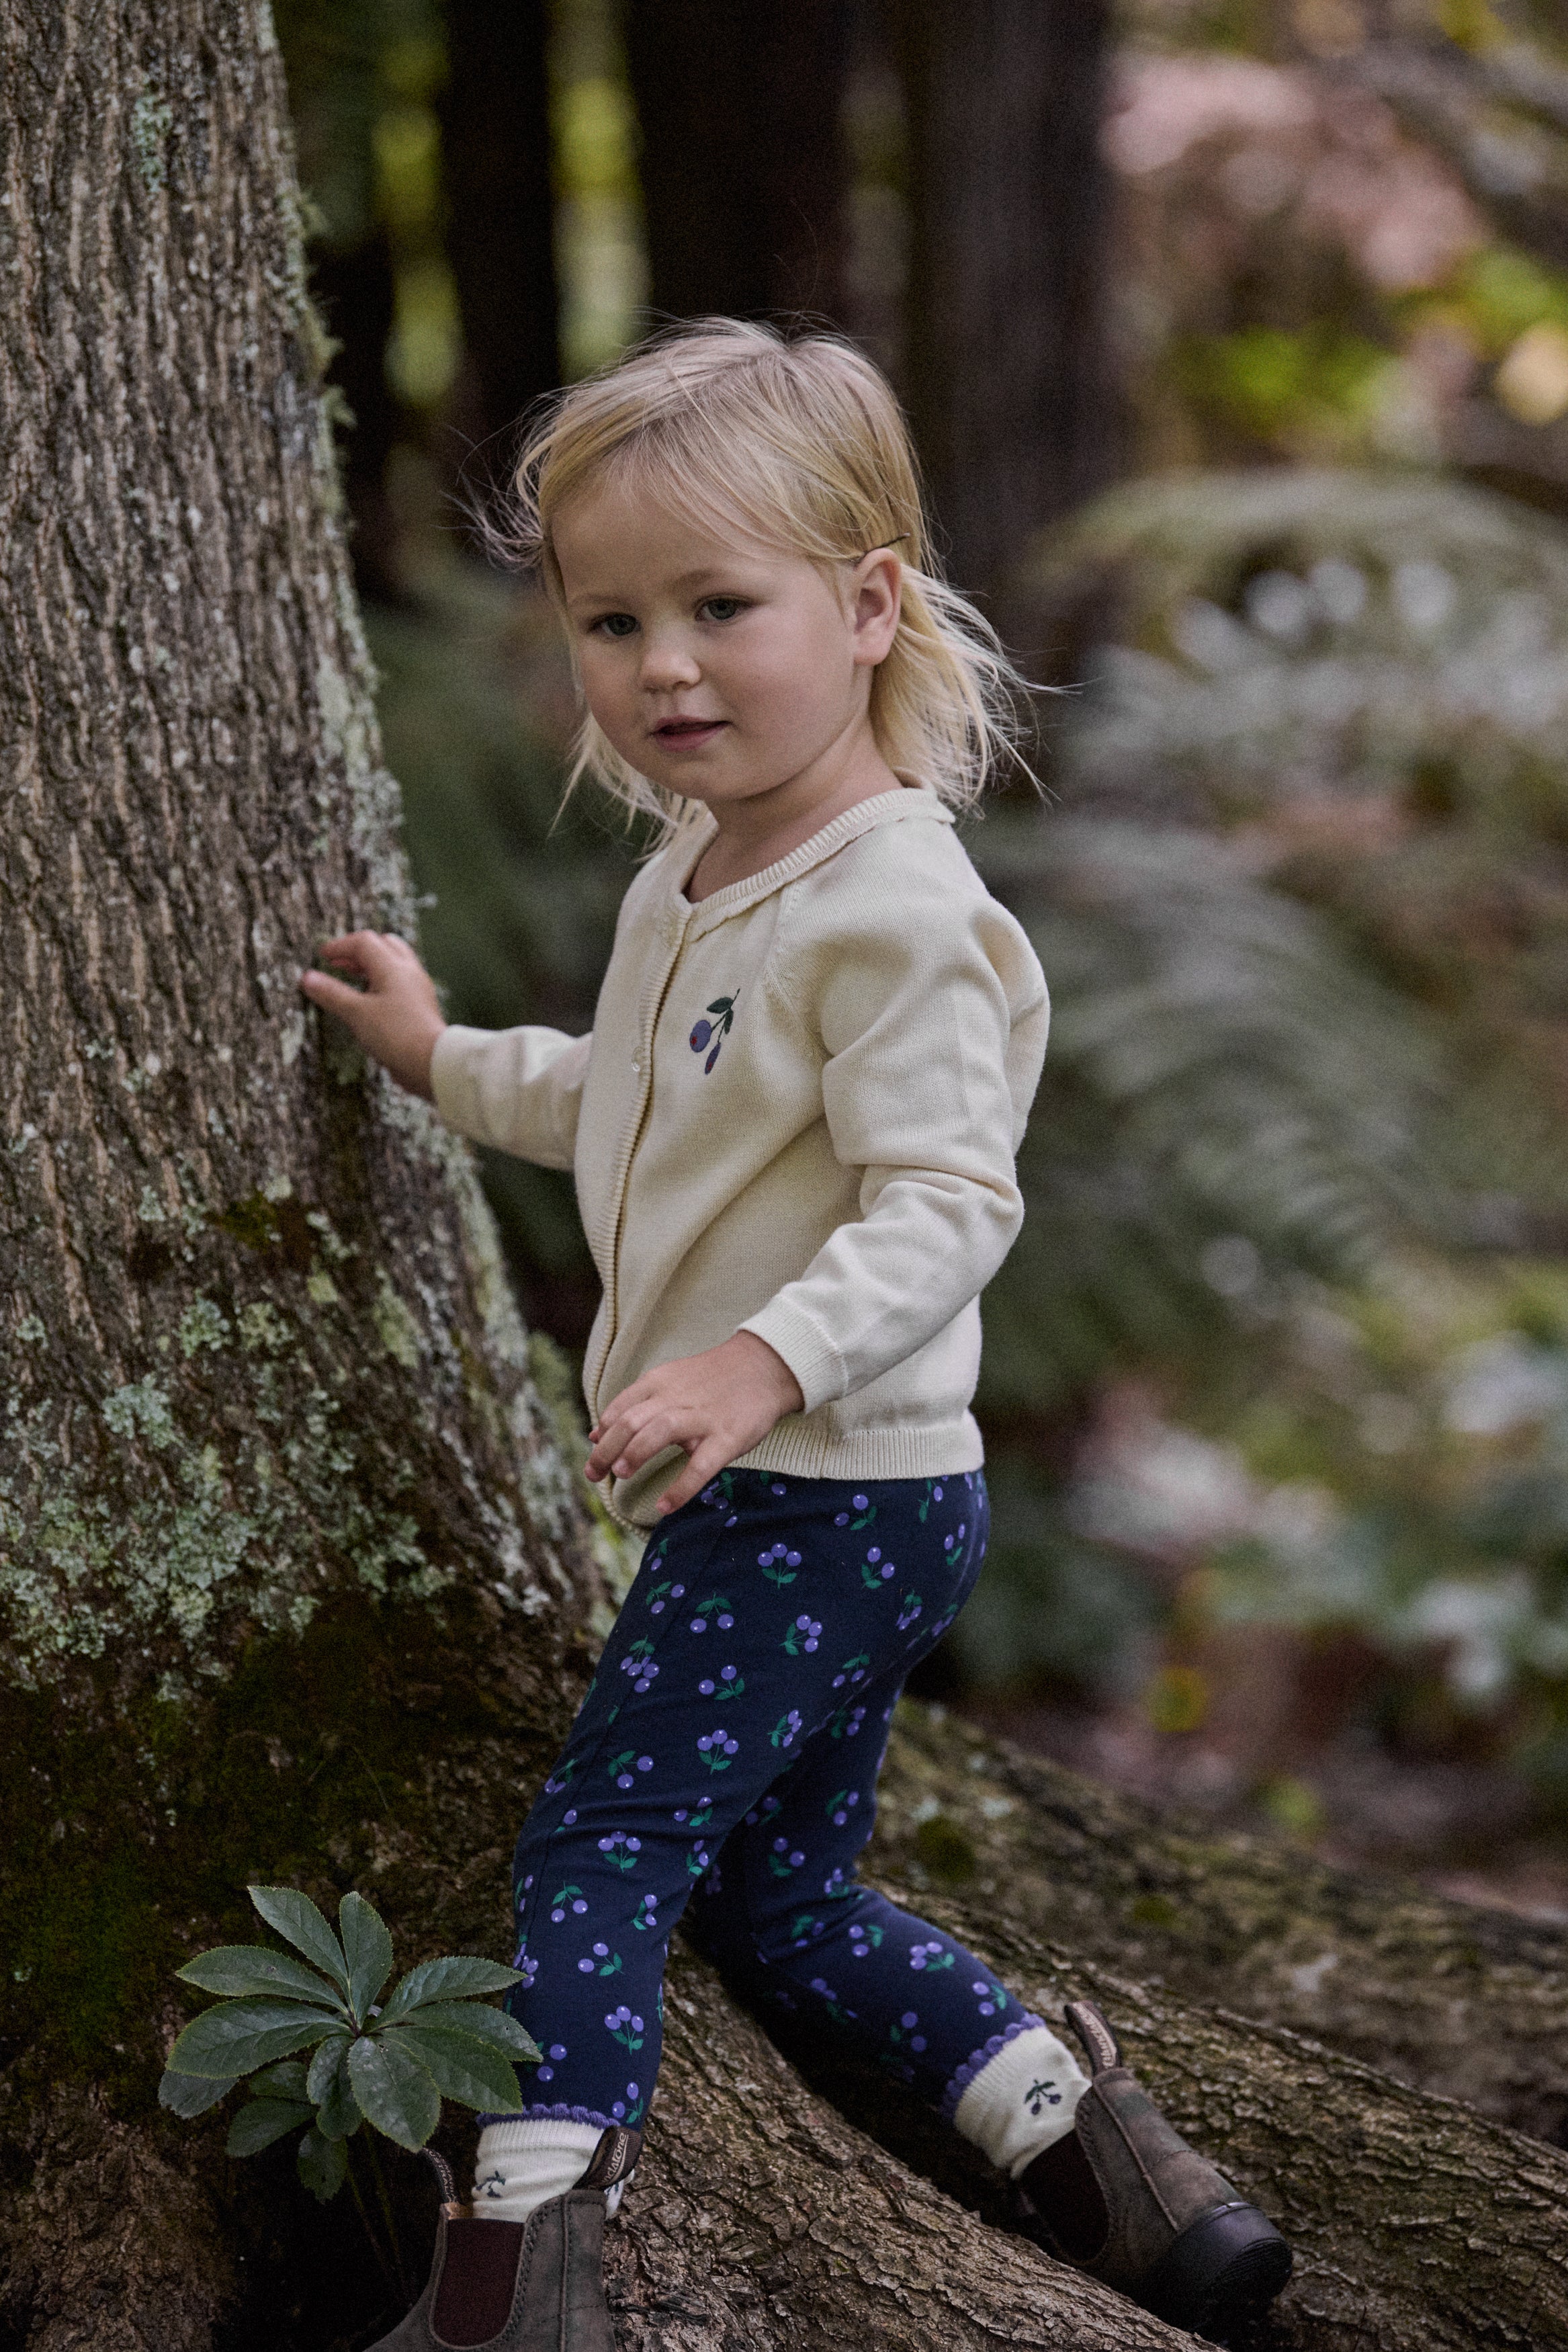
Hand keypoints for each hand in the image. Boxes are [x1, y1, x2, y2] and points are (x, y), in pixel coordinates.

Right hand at [299, 932, 445, 1098]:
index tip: (322, 956)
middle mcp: (409, 971)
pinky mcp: (421, 1005)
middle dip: (358, 951)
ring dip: (371, 965)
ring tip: (352, 977)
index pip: (364, 942)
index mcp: (393, 966)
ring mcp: (418, 987)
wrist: (432, 1062)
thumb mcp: (357, 1013)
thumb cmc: (396, 1035)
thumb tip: (308, 978)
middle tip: (339, 963)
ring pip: (394, 963)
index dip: (340, 946)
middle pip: (383, 945)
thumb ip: (332, 993)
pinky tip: (371, 998)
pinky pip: (401, 981)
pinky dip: (382, 981)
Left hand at [585, 1332, 804, 1516]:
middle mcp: (676, 1398)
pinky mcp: (727, 1437)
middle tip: (593, 1474)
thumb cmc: (711, 1381)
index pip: (620, 1407)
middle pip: (632, 1420)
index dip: (602, 1433)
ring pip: (660, 1431)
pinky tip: (665, 1507)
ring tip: (621, 1474)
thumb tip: (594, 1434)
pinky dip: (681, 1487)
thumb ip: (632, 1405)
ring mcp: (702, 1417)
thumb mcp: (668, 1381)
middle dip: (607, 1449)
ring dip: (636, 1452)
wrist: (765, 1367)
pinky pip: (701, 1465)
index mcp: (660, 1383)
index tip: (593, 1455)